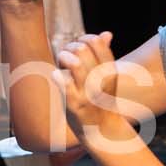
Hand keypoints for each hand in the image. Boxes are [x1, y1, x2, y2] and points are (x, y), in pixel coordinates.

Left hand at [54, 32, 141, 146]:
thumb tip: (107, 33)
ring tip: (61, 65)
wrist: (103, 131)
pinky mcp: (75, 104)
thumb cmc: (102, 101)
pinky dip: (57, 75)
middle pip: (81, 48)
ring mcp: (88, 92)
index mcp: (110, 70)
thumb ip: (105, 55)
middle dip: (69, 48)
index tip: (78, 48)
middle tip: (65, 58)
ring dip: (63, 58)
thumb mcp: (108, 77)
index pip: (95, 41)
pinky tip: (56, 76)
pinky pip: (63, 81)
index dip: (82, 39)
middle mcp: (101, 79)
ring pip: (74, 61)